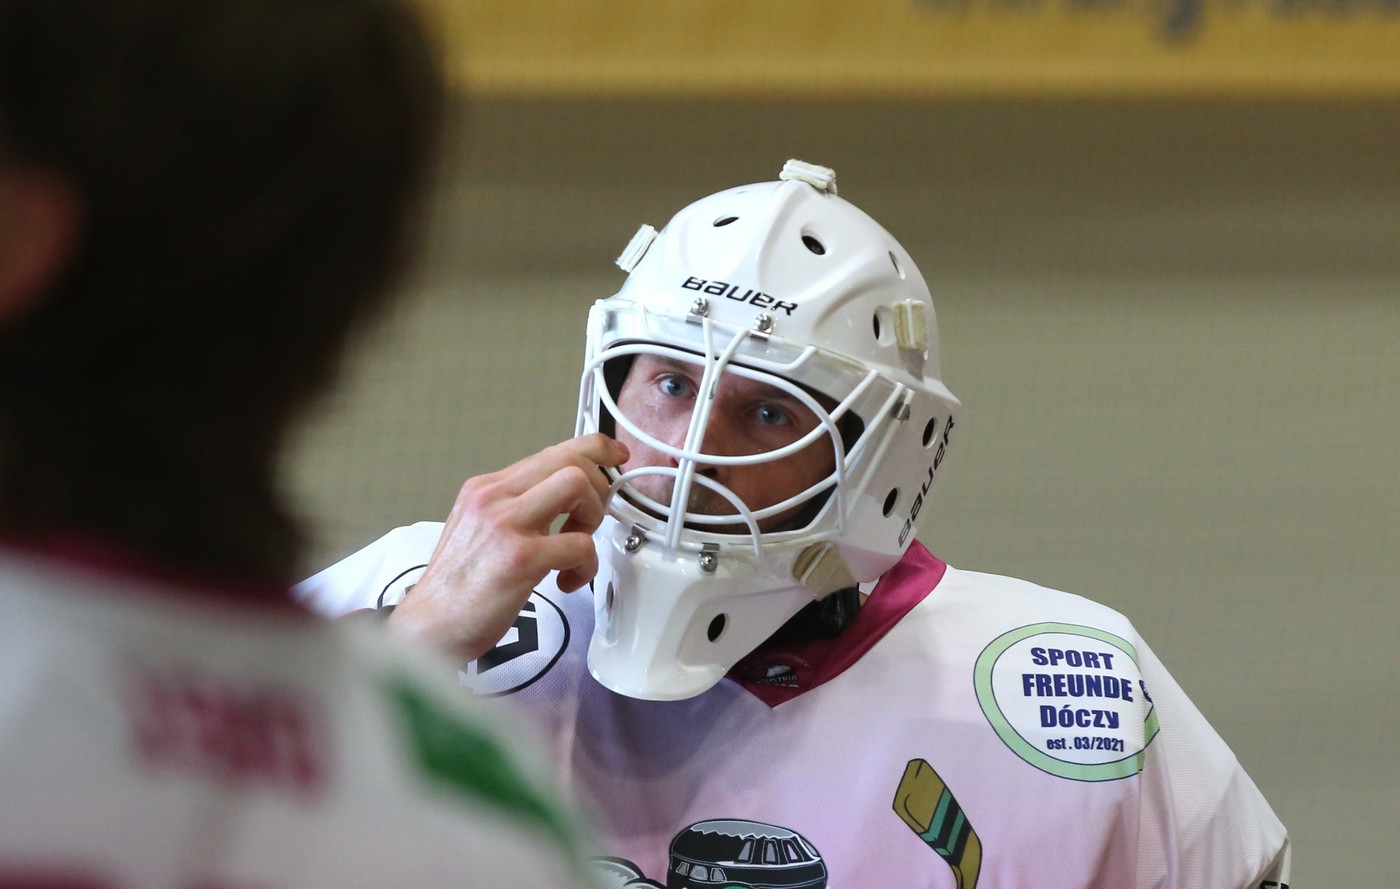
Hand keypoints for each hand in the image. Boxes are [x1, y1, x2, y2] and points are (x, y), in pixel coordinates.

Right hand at [388, 433, 627, 661]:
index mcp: (486, 489)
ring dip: (593, 517)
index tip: (614, 456)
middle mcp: (494, 497)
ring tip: (577, 547)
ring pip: (577, 485)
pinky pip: (580, 544)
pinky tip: (568, 581)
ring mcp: (506, 525)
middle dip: (599, 486)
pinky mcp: (520, 558)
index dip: (594, 448)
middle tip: (593, 520)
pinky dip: (586, 566)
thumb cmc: (457, 590)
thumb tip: (566, 501)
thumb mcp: (478, 531)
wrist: (428, 628)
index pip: (552, 451)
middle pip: (569, 459)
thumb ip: (517, 509)